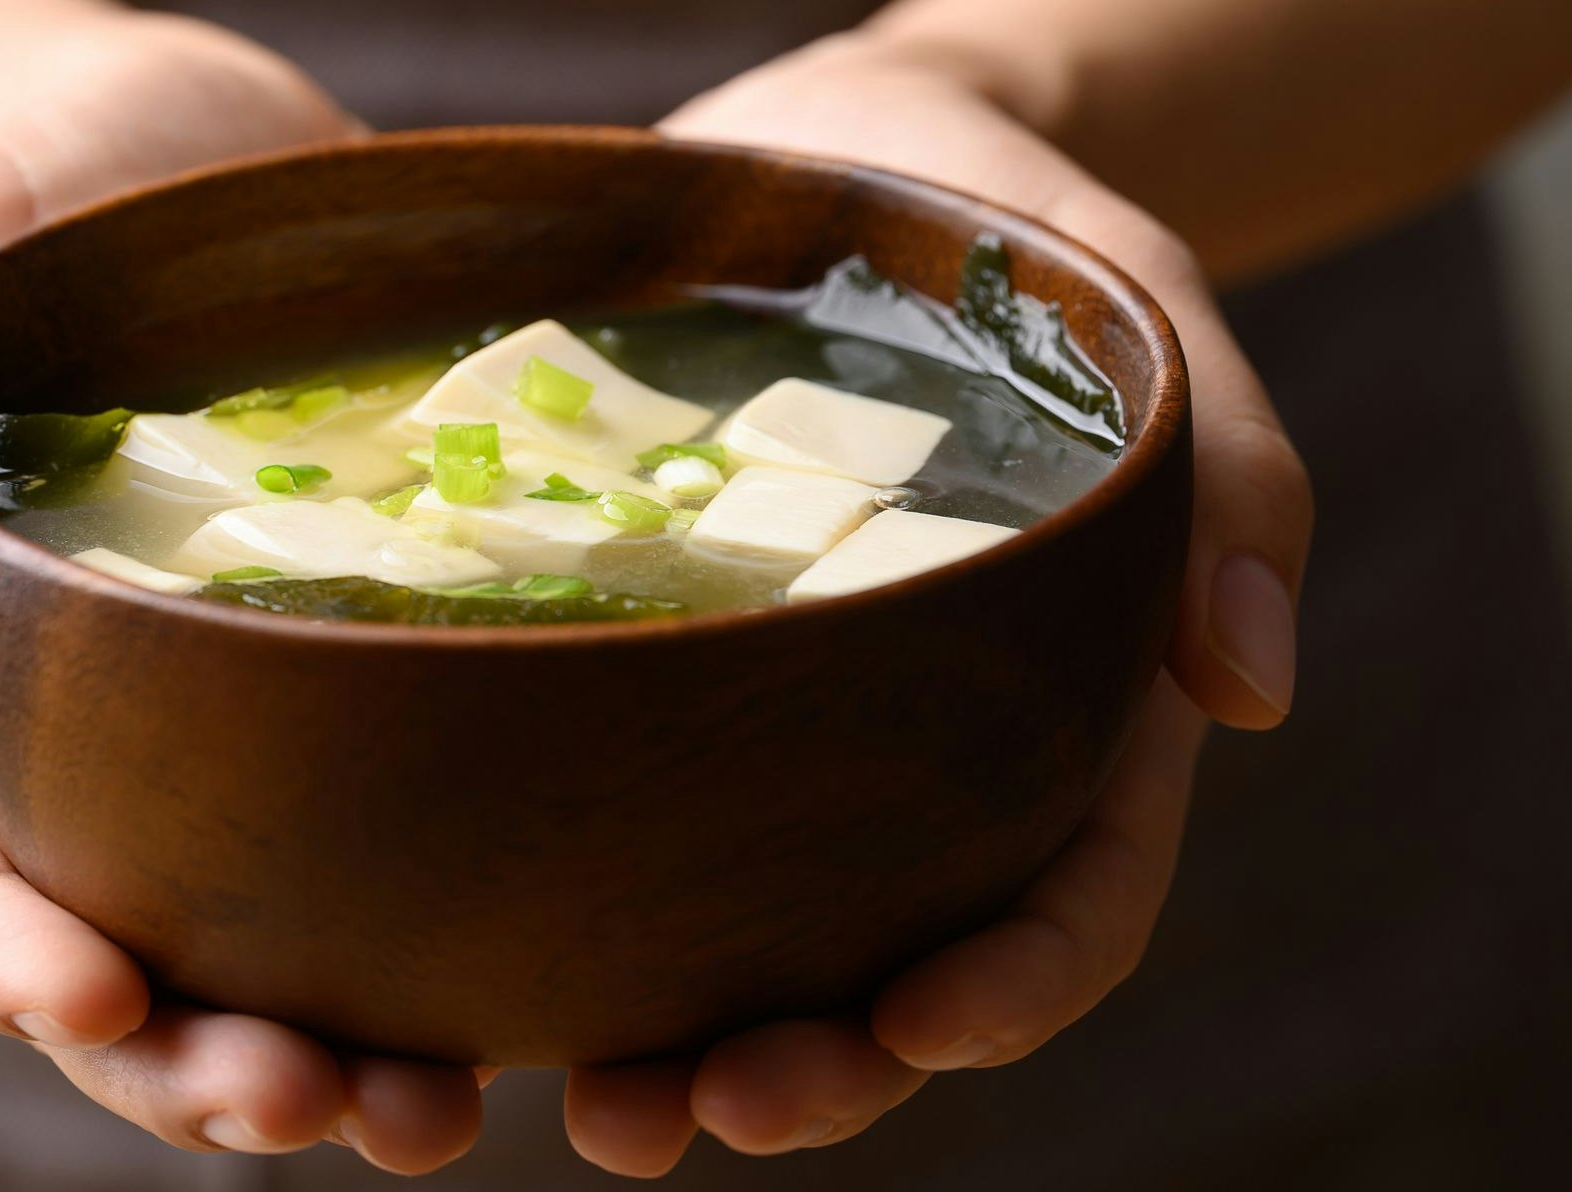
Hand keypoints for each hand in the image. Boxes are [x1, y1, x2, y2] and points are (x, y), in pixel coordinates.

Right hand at [0, 14, 486, 1174]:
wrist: (202, 159)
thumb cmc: (47, 189)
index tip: (93, 994)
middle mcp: (48, 735)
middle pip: (79, 942)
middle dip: (172, 1054)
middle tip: (302, 1109)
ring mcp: (181, 739)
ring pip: (218, 946)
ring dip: (303, 1054)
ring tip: (423, 1119)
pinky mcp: (311, 712)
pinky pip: (339, 863)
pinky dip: (401, 959)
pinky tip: (501, 1023)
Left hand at [561, 41, 1312, 1175]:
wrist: (851, 165)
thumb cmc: (1013, 244)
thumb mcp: (1140, 317)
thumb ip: (1229, 486)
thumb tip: (1253, 695)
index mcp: (1066, 706)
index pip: (1073, 886)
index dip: (1015, 979)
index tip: (930, 1022)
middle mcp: (923, 760)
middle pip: (898, 963)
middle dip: (827, 1064)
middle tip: (717, 1109)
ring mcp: (789, 742)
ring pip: (756, 942)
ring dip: (688, 1049)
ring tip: (601, 1112)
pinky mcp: (664, 692)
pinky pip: (628, 831)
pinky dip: (579, 926)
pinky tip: (495, 991)